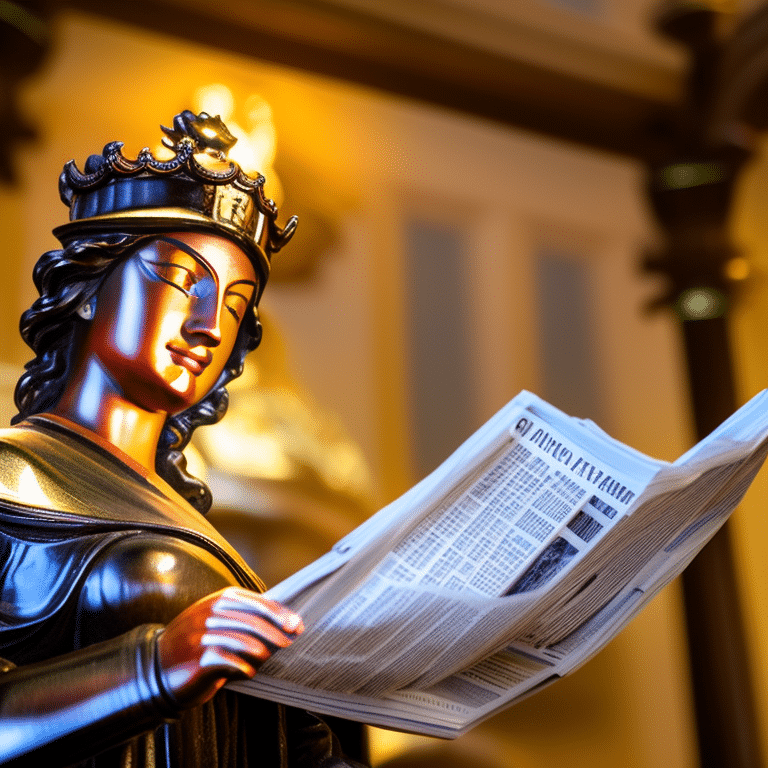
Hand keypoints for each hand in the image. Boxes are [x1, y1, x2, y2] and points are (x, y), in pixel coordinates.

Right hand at [156, 586, 302, 708]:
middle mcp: (210, 612)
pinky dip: (243, 667)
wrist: (157, 667)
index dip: (279, 613)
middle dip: (276, 630)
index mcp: (218, 599)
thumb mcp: (215, 619)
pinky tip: (250, 673)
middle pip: (252, 619)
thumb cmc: (195, 642)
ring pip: (242, 639)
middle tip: (291, 641)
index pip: (256, 602)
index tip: (296, 623)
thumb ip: (244, 615)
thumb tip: (283, 621)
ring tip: (270, 657)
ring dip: (262, 650)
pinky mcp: (197, 658)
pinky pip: (228, 661)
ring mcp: (202, 634)